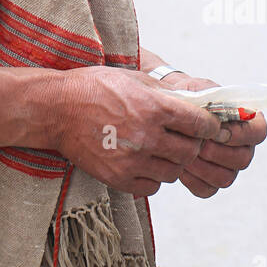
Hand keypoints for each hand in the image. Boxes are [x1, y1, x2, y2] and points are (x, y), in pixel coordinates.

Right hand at [51, 66, 227, 197]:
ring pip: (173, 172)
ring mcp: (133, 160)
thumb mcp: (134, 79)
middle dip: (192, 145)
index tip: (207, 126)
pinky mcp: (119, 178)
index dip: (208, 126)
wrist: (58, 109)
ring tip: (160, 151)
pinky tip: (144, 163)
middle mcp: (148, 136)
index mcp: (155, 108)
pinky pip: (152, 187)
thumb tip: (194, 105)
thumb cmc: (95, 88)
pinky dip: (153, 178)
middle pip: (191, 151)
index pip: (200, 124)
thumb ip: (165, 94)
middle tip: (184, 139)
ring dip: (172, 162)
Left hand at [160, 73, 266, 197]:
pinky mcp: (209, 182)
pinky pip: (206, 189)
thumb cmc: (187, 98)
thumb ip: (212, 100)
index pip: (258, 132)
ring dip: (202, 166)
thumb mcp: (199, 90)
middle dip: (216, 152)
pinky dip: (192, 179)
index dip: (241, 134)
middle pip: (243, 159)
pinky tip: (181, 166)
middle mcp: (242, 147)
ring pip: (225, 178)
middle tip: (196, 142)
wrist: (167, 111)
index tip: (217, 129)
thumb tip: (216, 120)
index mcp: (246, 122)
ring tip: (184, 152)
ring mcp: (227, 167)